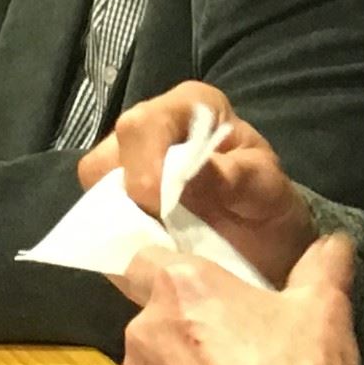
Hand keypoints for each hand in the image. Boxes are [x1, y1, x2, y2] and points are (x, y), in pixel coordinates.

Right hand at [81, 82, 315, 287]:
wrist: (269, 238)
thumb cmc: (268, 199)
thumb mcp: (266, 186)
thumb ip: (233, 176)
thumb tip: (189, 173)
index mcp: (190, 109)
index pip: (143, 123)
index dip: (142, 163)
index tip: (156, 204)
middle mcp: (151, 133)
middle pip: (104, 159)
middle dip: (125, 200)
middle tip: (159, 231)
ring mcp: (128, 173)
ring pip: (94, 196)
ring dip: (118, 225)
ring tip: (159, 243)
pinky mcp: (118, 211)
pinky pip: (97, 228)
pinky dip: (116, 246)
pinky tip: (148, 255)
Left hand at [119, 235, 359, 364]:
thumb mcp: (323, 307)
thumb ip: (322, 263)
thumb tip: (334, 243)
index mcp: (183, 287)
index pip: (144, 259)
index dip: (168, 270)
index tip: (194, 286)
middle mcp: (145, 330)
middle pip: (153, 314)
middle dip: (182, 323)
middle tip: (227, 340)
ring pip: (150, 361)